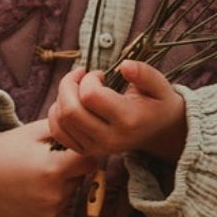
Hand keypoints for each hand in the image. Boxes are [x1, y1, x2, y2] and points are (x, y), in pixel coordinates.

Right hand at [0, 120, 97, 216]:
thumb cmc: (8, 147)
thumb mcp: (37, 132)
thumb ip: (67, 130)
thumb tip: (93, 130)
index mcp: (54, 168)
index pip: (90, 161)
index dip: (85, 154)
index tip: (74, 150)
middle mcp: (53, 195)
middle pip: (80, 179)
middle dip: (70, 170)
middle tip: (45, 162)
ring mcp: (47, 214)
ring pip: (69, 196)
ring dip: (61, 187)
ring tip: (35, 177)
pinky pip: (58, 212)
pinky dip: (50, 203)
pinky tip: (31, 193)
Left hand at [47, 60, 187, 161]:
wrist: (159, 131)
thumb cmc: (157, 102)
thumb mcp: (159, 85)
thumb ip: (144, 73)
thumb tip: (124, 65)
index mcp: (128, 120)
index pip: (90, 96)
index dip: (89, 78)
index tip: (100, 74)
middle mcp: (110, 138)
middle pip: (69, 111)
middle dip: (67, 84)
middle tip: (81, 75)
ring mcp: (96, 148)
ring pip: (60, 121)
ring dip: (61, 97)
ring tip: (77, 88)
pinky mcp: (86, 151)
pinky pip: (58, 132)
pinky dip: (56, 114)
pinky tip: (71, 102)